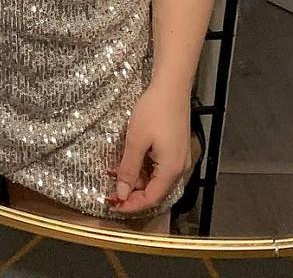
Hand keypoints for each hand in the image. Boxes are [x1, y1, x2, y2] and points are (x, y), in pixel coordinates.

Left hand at [106, 84, 192, 214]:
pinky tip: (131, 159)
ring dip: (137, 178)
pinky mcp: (177, 148)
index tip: (113, 203)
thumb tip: (122, 194)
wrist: (171, 87)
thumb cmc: (153, 111)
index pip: (151, 199)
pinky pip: (160, 167)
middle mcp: (180, 168)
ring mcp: (180, 158)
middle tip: (112, 187)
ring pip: (157, 178)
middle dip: (133, 191)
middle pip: (155, 190)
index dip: (132, 205)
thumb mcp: (136, 140)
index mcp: (171, 170)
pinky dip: (145, 167)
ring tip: (117, 171)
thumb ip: (129, 169)